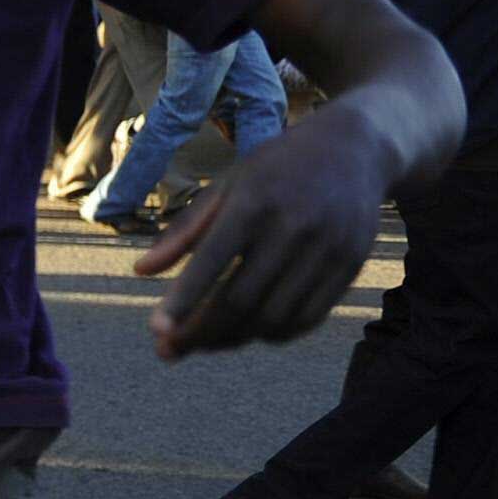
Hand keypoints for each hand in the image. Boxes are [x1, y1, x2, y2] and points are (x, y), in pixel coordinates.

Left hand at [135, 106, 394, 359]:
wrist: (356, 148)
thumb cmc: (276, 168)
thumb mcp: (226, 184)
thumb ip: (186, 230)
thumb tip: (141, 271)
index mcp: (254, 201)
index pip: (212, 262)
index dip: (183, 301)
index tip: (156, 330)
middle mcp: (293, 226)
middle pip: (242, 301)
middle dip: (200, 333)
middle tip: (169, 350)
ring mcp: (328, 248)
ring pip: (275, 317)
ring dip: (234, 339)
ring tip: (205, 342)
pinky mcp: (353, 264)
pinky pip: (309, 317)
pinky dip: (275, 334)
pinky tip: (250, 333)